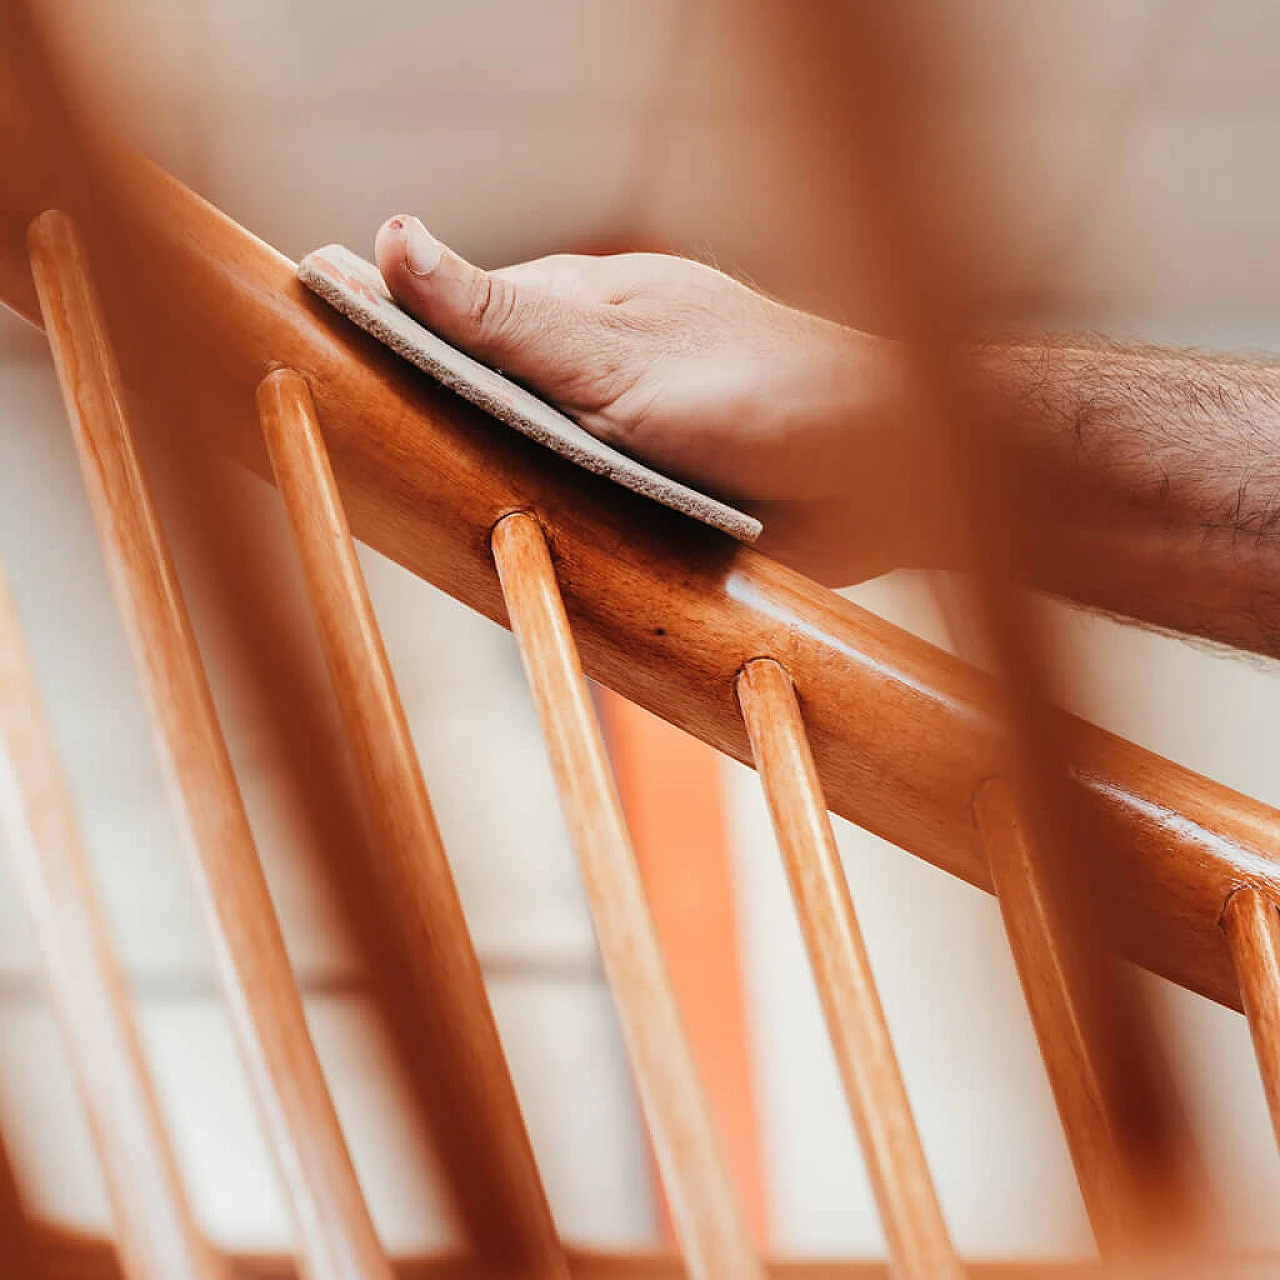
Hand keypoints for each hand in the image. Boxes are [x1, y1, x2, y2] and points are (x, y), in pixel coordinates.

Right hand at [374, 215, 904, 582]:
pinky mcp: (646, 498)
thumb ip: (503, 317)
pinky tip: (506, 549)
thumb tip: (392, 240)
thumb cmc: (757, 388)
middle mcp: (591, 370)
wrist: (879, 476)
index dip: (382, 329)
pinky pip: (572, 514)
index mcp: (578, 311)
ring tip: (405, 512)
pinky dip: (540, 528)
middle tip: (335, 448)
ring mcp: (617, 435)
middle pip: (479, 393)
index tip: (302, 336)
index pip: (451, 311)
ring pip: (521, 461)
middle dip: (422, 420)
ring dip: (483, 485)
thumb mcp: (612, 354)